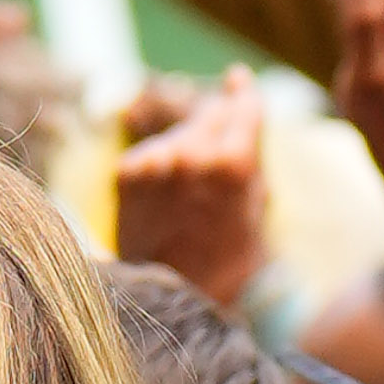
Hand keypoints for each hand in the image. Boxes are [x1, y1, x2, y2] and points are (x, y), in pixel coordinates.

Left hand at [112, 68, 275, 305]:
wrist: (171, 304)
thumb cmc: (226, 266)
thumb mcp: (257, 210)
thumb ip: (253, 153)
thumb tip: (242, 95)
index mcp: (234, 163)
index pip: (242, 105)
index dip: (242, 92)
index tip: (238, 80)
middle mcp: (192, 153)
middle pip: (208, 113)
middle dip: (216, 123)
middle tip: (216, 156)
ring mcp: (156, 162)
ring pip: (178, 134)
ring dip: (187, 150)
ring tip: (191, 198)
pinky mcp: (126, 173)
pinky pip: (151, 156)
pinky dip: (159, 170)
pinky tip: (166, 205)